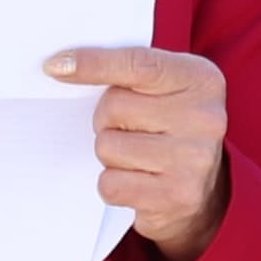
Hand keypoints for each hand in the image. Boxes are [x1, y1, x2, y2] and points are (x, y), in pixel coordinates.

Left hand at [51, 42, 231, 259]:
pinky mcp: (178, 197)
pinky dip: (112, 184)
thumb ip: (125, 71)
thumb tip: (60, 66)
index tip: (55, 66)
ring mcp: (194, 160)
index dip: (92, 63)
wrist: (204, 193)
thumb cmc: (169, 128)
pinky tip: (135, 181)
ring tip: (135, 157)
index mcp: (200, 79)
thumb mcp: (163, 89)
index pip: (137, 63)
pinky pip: (111, 184)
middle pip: (114, 107)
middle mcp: (206, 117)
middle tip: (128, 129)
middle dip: (106, 119)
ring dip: (109, 154)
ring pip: (108, 147)